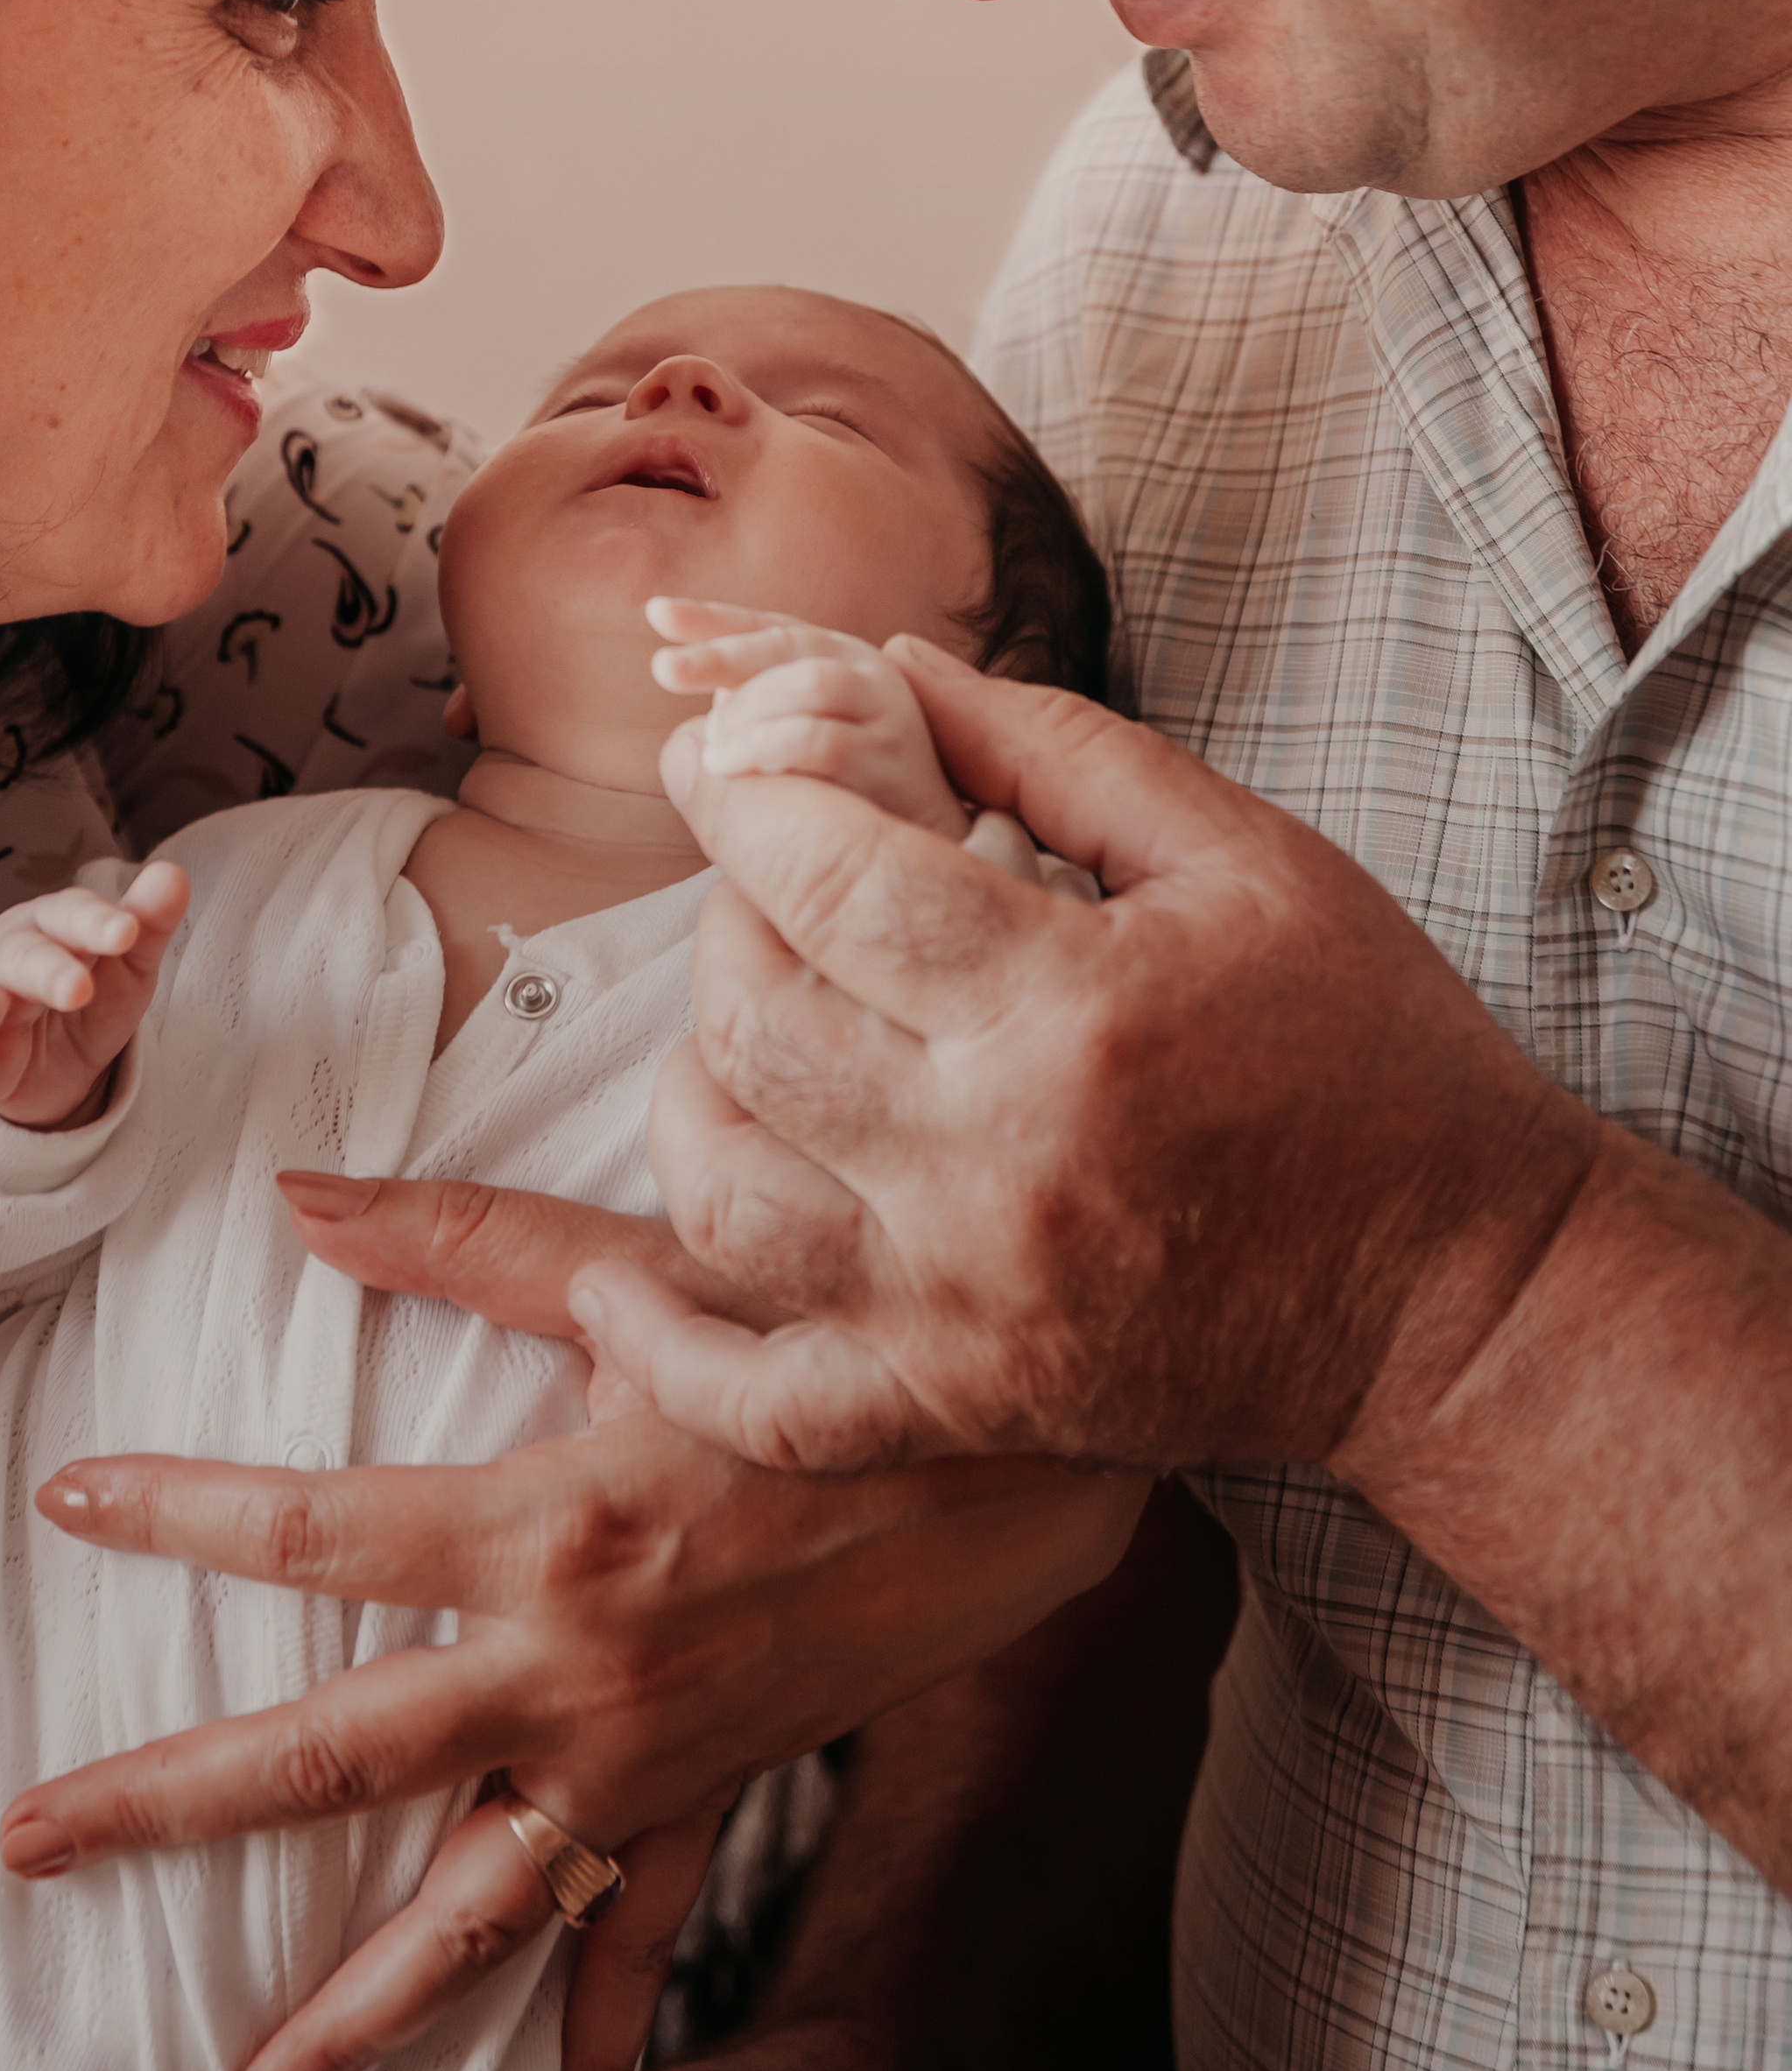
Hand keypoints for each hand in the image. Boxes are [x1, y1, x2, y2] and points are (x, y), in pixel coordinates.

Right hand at [0, 859, 187, 1126]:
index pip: (70, 916)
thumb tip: (172, 874)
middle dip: (46, 970)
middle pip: (22, 956)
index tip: (127, 932)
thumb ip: (149, 923)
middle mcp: (8, 958)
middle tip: (76, 988)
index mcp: (50, 925)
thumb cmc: (92, 991)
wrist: (64, 1064)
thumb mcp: (129, 963)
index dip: (96, 923)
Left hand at [0, 1177, 1143, 2070]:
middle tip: (27, 1846)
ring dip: (345, 2025)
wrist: (1012, 1458)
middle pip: (332, 1762)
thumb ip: (458, 1241)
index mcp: (549, 1525)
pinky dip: (588, 2065)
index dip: (177, 1512)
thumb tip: (294, 1195)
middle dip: (167, 1807)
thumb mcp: (637, 1276)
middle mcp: (577, 1671)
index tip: (66, 1499)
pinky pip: (634, 1955)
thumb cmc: (816, 1342)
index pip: (313, 1532)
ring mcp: (642, 1763)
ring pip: (466, 1923)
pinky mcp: (705, 1803)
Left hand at [568, 643, 1600, 1477]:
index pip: (836, 882)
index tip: (710, 758)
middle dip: (723, 923)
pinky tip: (609, 1296)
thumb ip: (1054, 748)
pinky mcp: (967, 1402)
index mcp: (1074, 1008)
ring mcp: (970, 1304)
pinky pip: (764, 1402)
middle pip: (759, 1024)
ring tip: (735, 1031)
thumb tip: (886, 667)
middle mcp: (998, 1164)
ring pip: (726, 1194)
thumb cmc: (1369, 1050)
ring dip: (692, 1092)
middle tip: (755, 880)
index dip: (744, 800)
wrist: (1461, 1293)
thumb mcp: (1245, 855)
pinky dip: (666, 1354)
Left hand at [647, 595, 967, 837]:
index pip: (768, 627)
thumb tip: (684, 743)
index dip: (712, 619)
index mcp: (834, 658)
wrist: (928, 848)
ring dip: (749, 713)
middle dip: (718, 654)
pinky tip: (734, 769)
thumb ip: (745, 729)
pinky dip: (769, 748)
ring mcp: (886, 711)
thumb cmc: (844, 796)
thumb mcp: (788, 751)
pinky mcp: (894, 758)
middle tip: (663, 668)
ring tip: (713, 757)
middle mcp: (865, 672)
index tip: (656, 612)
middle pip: (783, 644)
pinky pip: (823, 739)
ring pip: (808, 683)